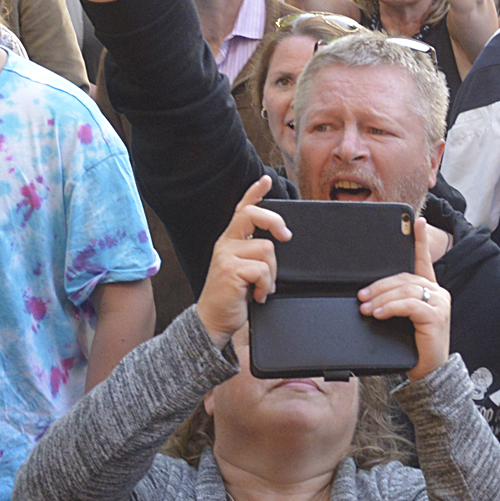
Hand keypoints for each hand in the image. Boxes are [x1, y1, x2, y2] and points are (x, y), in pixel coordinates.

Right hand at [198, 178, 287, 347]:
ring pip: (266, 249)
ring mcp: (226, 255)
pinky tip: (256, 295)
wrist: (213, 321)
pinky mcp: (230, 270)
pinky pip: (263, 270)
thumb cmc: (231, 297)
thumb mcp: (244, 270)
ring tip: (261, 287)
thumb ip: (254, 253)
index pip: (242, 210)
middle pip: (253, 215)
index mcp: (230, 241)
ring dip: (272, 273)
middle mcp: (226, 244)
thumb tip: (278, 243)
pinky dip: (265, 286)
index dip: (254, 193)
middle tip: (286, 236)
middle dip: (275, 221)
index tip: (265, 179)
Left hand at [360, 225, 449, 376]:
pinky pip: (409, 305)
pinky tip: (378, 314)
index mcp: (430, 290)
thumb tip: (368, 296)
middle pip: (404, 278)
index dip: (420, 240)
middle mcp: (438, 293)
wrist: (429, 372)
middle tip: (360, 295)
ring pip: (404, 290)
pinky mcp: (436, 316)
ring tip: (365, 307)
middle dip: (379, 285)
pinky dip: (391, 307)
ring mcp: (439, 303)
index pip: (424, 261)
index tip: (416, 221)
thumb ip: (394, 304)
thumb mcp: (402, 321)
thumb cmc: (414, 347)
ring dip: (380, 298)